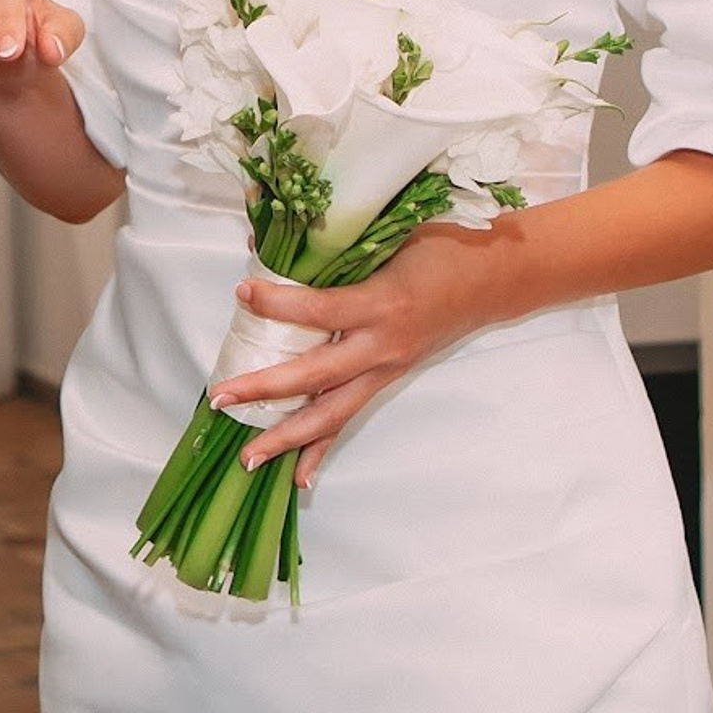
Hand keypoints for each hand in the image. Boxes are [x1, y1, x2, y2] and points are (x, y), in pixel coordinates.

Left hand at [212, 224, 521, 488]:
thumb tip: (266, 245)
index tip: (243, 293)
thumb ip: (333, 246)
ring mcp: (386, 369)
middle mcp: (383, 346)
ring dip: (287, 438)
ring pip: (331, 413)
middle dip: (266, 389)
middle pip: (317, 376)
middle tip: (221, 398)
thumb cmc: (441, 247)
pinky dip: (322, 450)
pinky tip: (299, 479)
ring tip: (248, 459)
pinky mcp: (387, 380)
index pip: (322, 310)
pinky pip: (349, 419)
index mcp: (383, 304)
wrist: (491, 279)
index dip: (280, 304)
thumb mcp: (391, 233)